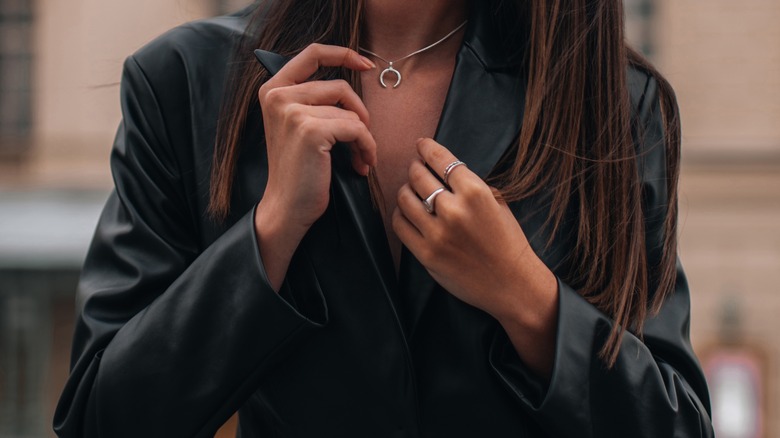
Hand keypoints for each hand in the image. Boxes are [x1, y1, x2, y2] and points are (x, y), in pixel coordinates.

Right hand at [258, 43, 377, 230]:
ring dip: (364, 138)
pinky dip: (366, 148)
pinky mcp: (310, 130)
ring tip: (361, 158)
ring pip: (350, 112)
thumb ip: (312, 99)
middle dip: (360, 113)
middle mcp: (278, 95)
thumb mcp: (297, 125)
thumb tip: (352, 75)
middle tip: (362, 139)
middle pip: (340, 86)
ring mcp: (293, 111)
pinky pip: (356, 129)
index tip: (367, 65)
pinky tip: (361, 165)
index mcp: (273, 89)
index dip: (343, 54)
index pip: (312, 53)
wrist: (286, 207)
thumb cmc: (297, 171)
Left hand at [392, 139, 557, 367]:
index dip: (426, 148)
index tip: (421, 145)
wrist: (512, 283)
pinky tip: (408, 213)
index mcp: (475, 192)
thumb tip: (442, 169)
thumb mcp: (498, 203)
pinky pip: (400, 225)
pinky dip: (401, 215)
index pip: (441, 159)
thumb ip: (471, 186)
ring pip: (405, 198)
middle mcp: (454, 210)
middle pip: (418, 176)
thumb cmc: (508, 242)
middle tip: (416, 168)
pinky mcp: (426, 254)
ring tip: (411, 191)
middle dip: (415, 167)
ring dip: (406, 190)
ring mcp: (438, 233)